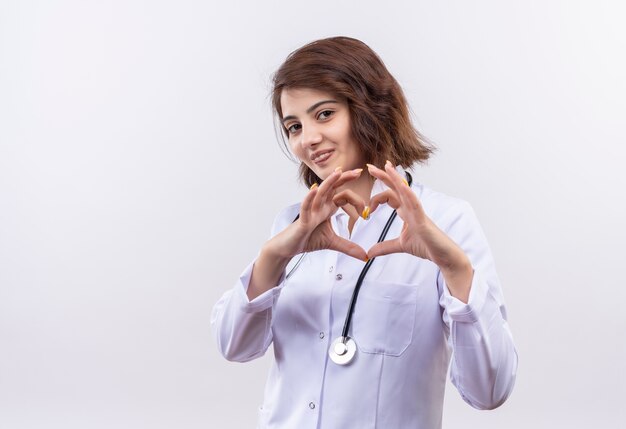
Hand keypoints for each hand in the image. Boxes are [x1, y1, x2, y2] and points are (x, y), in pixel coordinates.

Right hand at [268, 167, 367, 261]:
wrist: (289, 247)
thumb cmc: (308, 239)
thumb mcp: (332, 243)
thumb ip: (349, 247)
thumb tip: (365, 256)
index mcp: (327, 208)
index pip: (343, 196)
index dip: (356, 199)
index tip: (367, 210)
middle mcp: (319, 206)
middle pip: (333, 187)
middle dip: (345, 178)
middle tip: (358, 171)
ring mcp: (311, 211)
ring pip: (320, 193)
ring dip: (329, 182)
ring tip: (338, 172)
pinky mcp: (303, 220)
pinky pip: (305, 206)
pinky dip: (310, 197)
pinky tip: (315, 189)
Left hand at [366, 162, 472, 300]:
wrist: (443, 255)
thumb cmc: (426, 246)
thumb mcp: (400, 246)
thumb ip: (384, 247)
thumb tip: (369, 253)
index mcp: (405, 211)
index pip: (390, 196)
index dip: (377, 195)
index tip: (366, 205)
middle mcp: (411, 207)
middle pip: (396, 187)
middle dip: (383, 176)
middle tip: (369, 167)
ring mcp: (418, 211)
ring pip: (406, 190)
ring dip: (395, 177)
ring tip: (386, 166)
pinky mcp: (423, 220)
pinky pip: (415, 203)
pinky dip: (408, 193)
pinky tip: (401, 185)